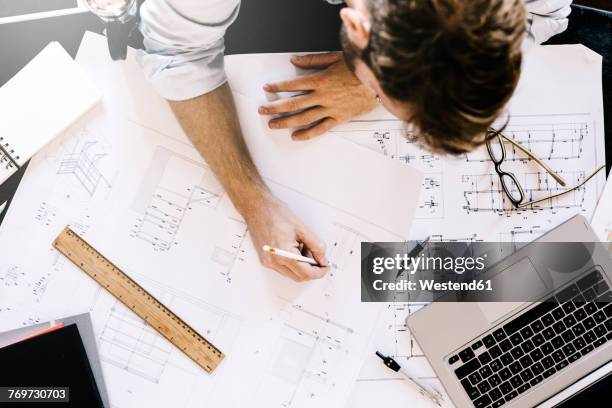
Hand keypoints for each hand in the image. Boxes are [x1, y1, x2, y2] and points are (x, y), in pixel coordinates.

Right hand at [244, 194, 328, 281]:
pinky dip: (293, 264)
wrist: (257, 208)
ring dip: (302, 267)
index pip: (305, 273)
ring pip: (291, 274)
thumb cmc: (276, 214)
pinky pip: (283, 269)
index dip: (319, 272)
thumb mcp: (302, 228)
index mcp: (283, 254)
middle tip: (319, 259)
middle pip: (299, 277)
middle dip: (312, 270)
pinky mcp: (265, 260)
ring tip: (303, 248)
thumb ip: (316, 246)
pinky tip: (295, 249)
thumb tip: (323, 259)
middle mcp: (273, 261)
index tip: (325, 266)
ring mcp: (267, 262)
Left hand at [258, 52, 377, 139]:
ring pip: (304, 118)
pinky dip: (307, 134)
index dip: (278, 86)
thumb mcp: (335, 57)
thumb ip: (313, 60)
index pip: (293, 84)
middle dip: (275, 107)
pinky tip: (296, 137)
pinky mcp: (340, 118)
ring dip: (286, 122)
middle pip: (293, 103)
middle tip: (262, 111)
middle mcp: (323, 96)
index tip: (266, 88)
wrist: (381, 81)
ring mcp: (331, 109)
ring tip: (273, 125)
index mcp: (320, 80)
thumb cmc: (359, 68)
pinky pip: (321, 128)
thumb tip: (294, 61)